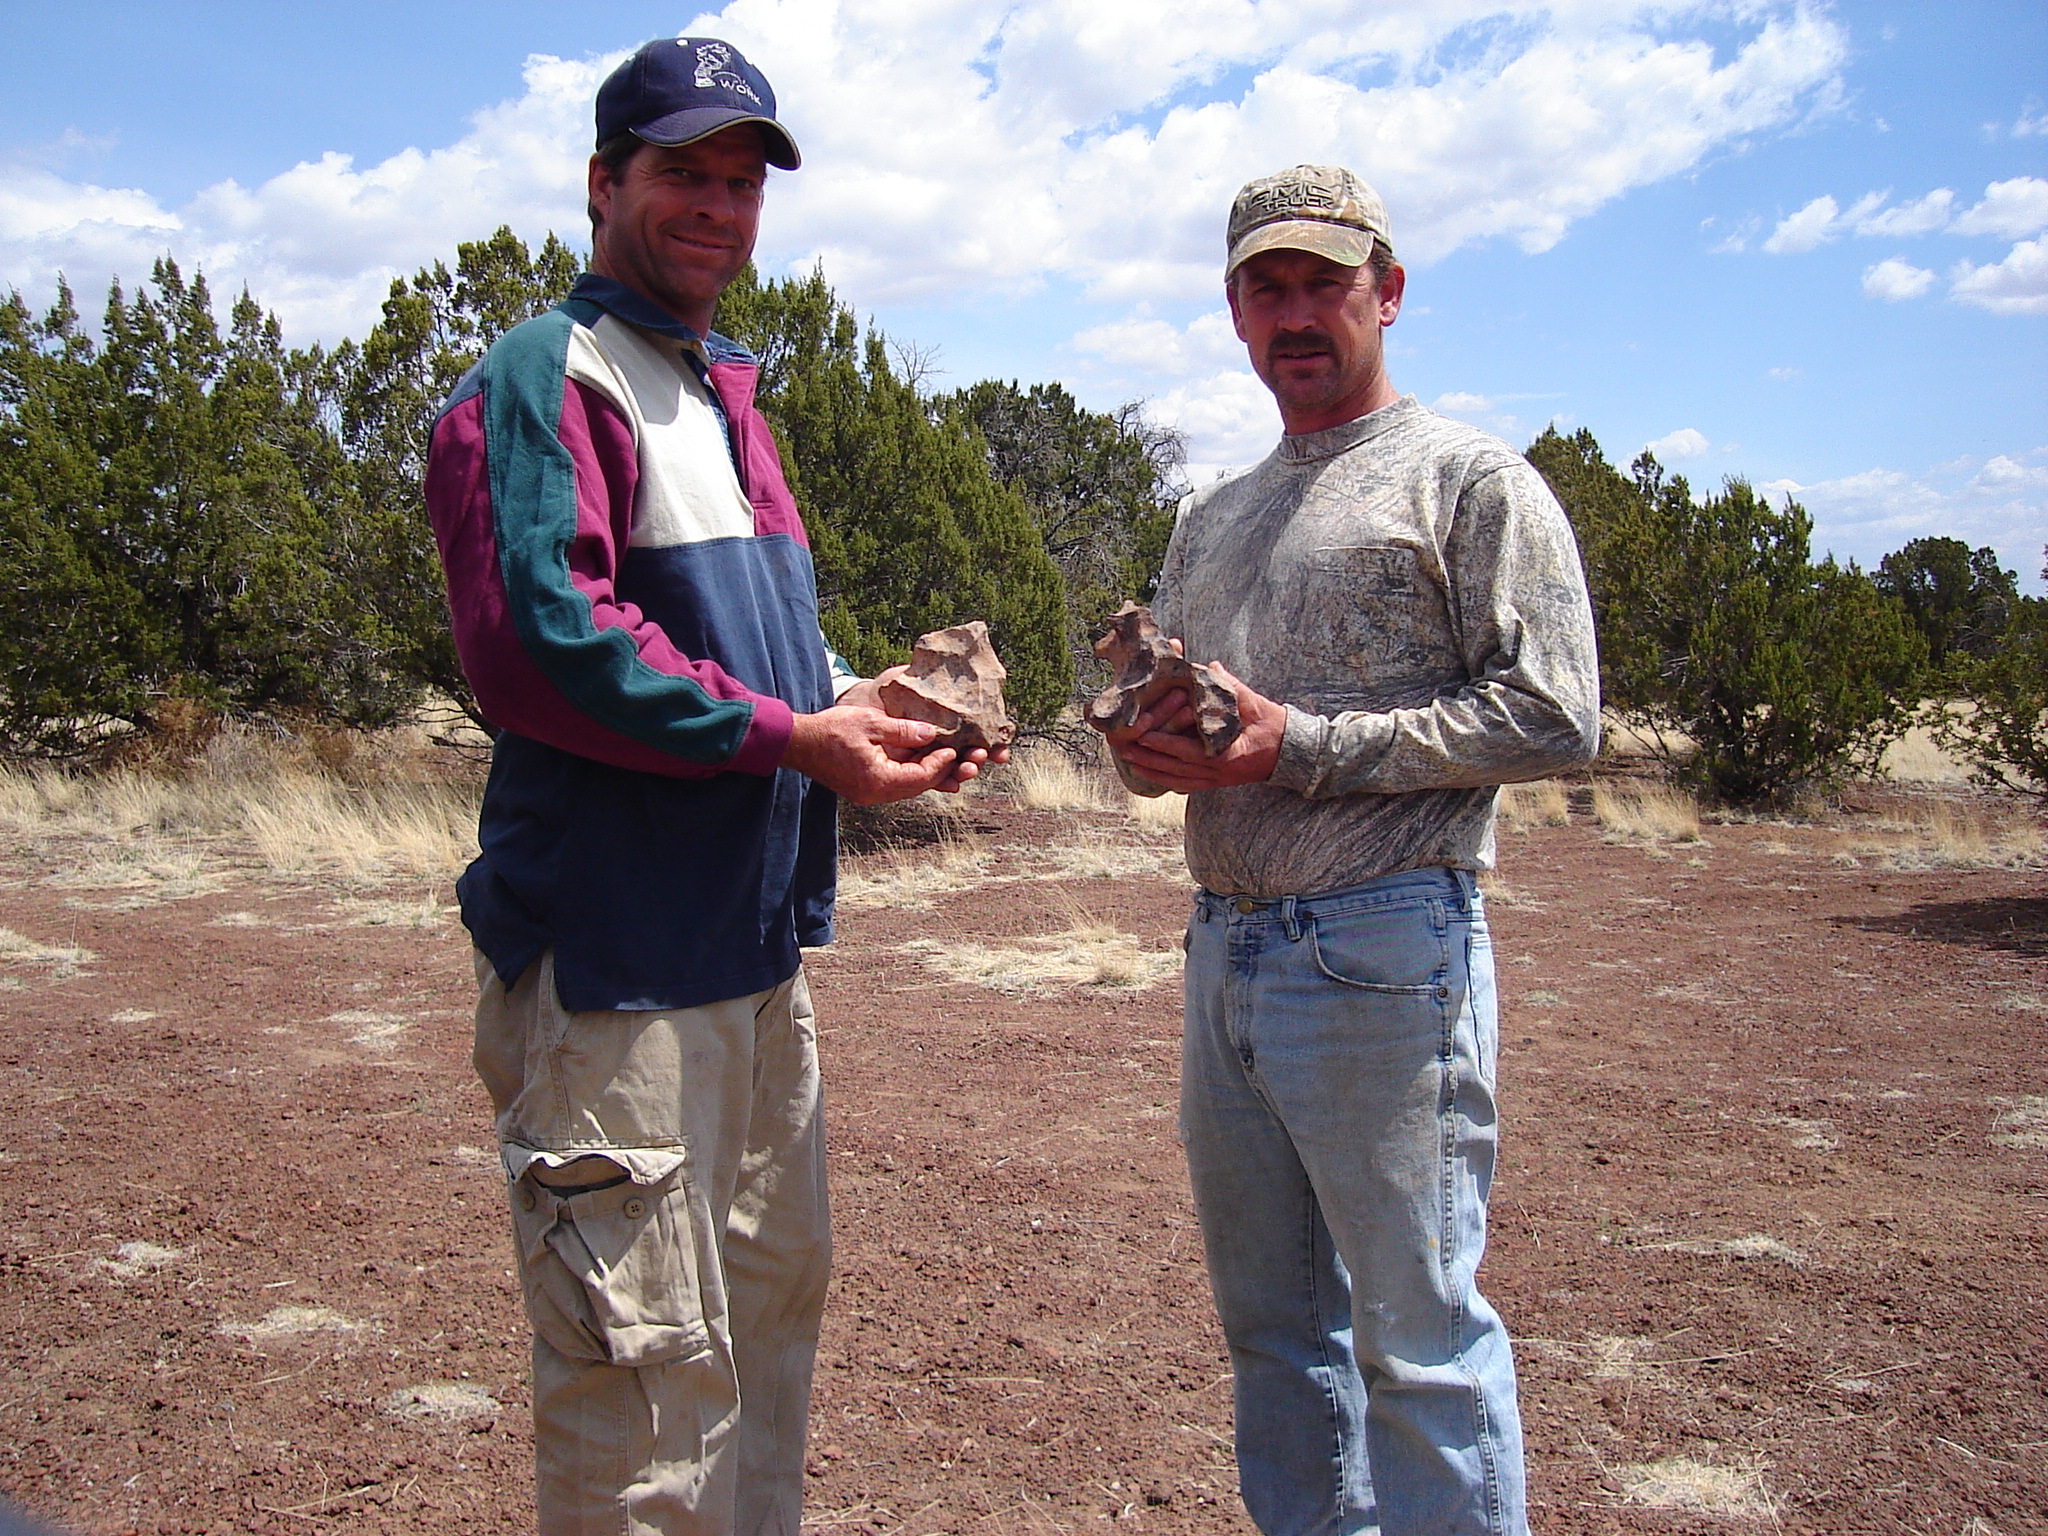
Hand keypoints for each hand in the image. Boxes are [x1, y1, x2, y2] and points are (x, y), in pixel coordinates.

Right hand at [821, 666, 1004, 793]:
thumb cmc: (831, 729)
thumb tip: (932, 734)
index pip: (921, 777)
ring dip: (930, 774)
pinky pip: (896, 783)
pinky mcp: (865, 788)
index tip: (954, 748)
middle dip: (943, 772)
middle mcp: (876, 794)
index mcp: (878, 780)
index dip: (941, 763)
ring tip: (953, 763)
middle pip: (919, 786)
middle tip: (966, 760)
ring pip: (909, 787)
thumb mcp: (871, 722)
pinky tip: (925, 761)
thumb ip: (904, 730)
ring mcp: (870, 794)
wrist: (798, 743)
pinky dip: (912, 773)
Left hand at [1107, 662, 1285, 790]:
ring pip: (1176, 779)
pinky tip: (1151, 774)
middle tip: (1122, 746)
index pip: (1186, 750)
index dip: (1162, 743)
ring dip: (1151, 770)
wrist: (1293, 753)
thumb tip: (1210, 667)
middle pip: (1174, 768)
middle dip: (1146, 757)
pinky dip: (1166, 780)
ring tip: (1128, 759)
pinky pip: (1187, 785)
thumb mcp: (1253, 703)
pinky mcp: (1217, 783)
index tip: (1141, 733)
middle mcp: (1218, 772)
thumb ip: (1230, 686)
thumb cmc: (1273, 725)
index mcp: (1225, 754)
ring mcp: (1216, 781)